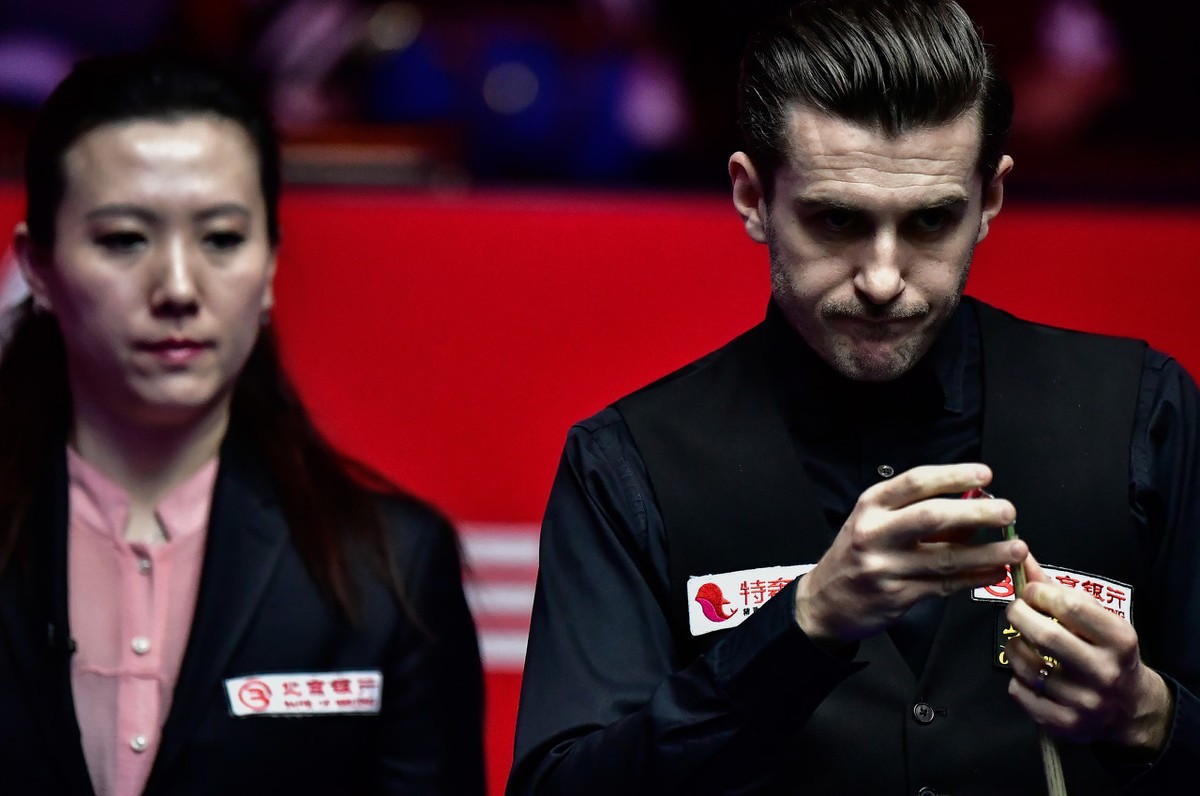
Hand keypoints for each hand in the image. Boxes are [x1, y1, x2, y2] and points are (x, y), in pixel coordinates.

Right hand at [794, 463, 1026, 645]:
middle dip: (977, 512)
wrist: (825, 600)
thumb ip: (919, 510)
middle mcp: (875, 533)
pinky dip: (975, 577)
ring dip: (987, 552)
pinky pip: (946, 584)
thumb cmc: (857, 553)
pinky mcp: (898, 596)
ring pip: (946, 557)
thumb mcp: (877, 522)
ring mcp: (885, 567)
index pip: (916, 482)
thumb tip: (974, 501)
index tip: (986, 475)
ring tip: (1017, 548)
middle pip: (932, 516)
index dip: (954, 476)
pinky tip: (996, 571)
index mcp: (871, 505)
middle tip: (1007, 511)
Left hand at [1005, 554, 1172, 752]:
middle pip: (1046, 635)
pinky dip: (1015, 678)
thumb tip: (1021, 556)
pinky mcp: (1065, 723)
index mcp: (1119, 639)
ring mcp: (1085, 702)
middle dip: (1019, 614)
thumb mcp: (1096, 620)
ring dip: (1014, 646)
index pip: (1070, 605)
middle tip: (1016, 611)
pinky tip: (1027, 671)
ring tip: (1021, 641)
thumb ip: (1056, 589)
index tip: (1030, 592)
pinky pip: (1020, 692)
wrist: (1130, 708)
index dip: (1039, 593)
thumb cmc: (1106, 652)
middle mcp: (1105, 672)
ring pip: (1027, 664)